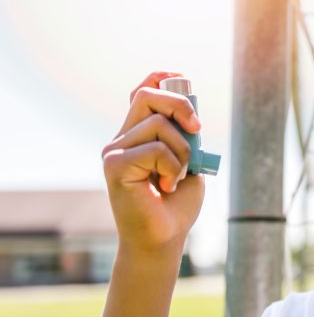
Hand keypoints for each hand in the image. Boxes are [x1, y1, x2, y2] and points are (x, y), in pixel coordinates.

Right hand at [101, 71, 205, 252]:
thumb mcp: (189, 162)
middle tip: (197, 129)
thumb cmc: (176, 204)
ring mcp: (114, 151)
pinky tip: (166, 187)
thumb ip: (186, 136)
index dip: (159, 79)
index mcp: (138, 136)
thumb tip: (190, 111)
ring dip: (182, 151)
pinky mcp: (114, 165)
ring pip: (158, 125)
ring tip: (177, 177)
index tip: (181, 77)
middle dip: (180, 106)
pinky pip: (155, 149)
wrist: (163, 238)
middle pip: (147, 96)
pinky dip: (172, 166)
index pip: (141, 93)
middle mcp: (122, 139)